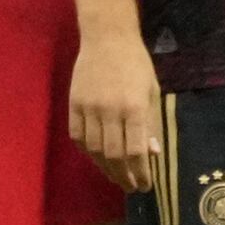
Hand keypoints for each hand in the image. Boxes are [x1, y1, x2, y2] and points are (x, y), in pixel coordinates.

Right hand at [67, 29, 164, 194]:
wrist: (107, 38)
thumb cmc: (136, 64)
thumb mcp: (151, 92)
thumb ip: (149, 124)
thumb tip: (151, 153)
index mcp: (134, 107)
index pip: (136, 151)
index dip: (141, 173)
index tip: (145, 185)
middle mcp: (110, 110)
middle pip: (114, 155)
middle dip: (124, 176)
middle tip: (131, 187)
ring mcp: (88, 107)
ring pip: (94, 149)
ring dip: (105, 167)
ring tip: (115, 176)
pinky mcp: (74, 104)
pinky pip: (78, 136)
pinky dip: (87, 151)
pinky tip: (96, 157)